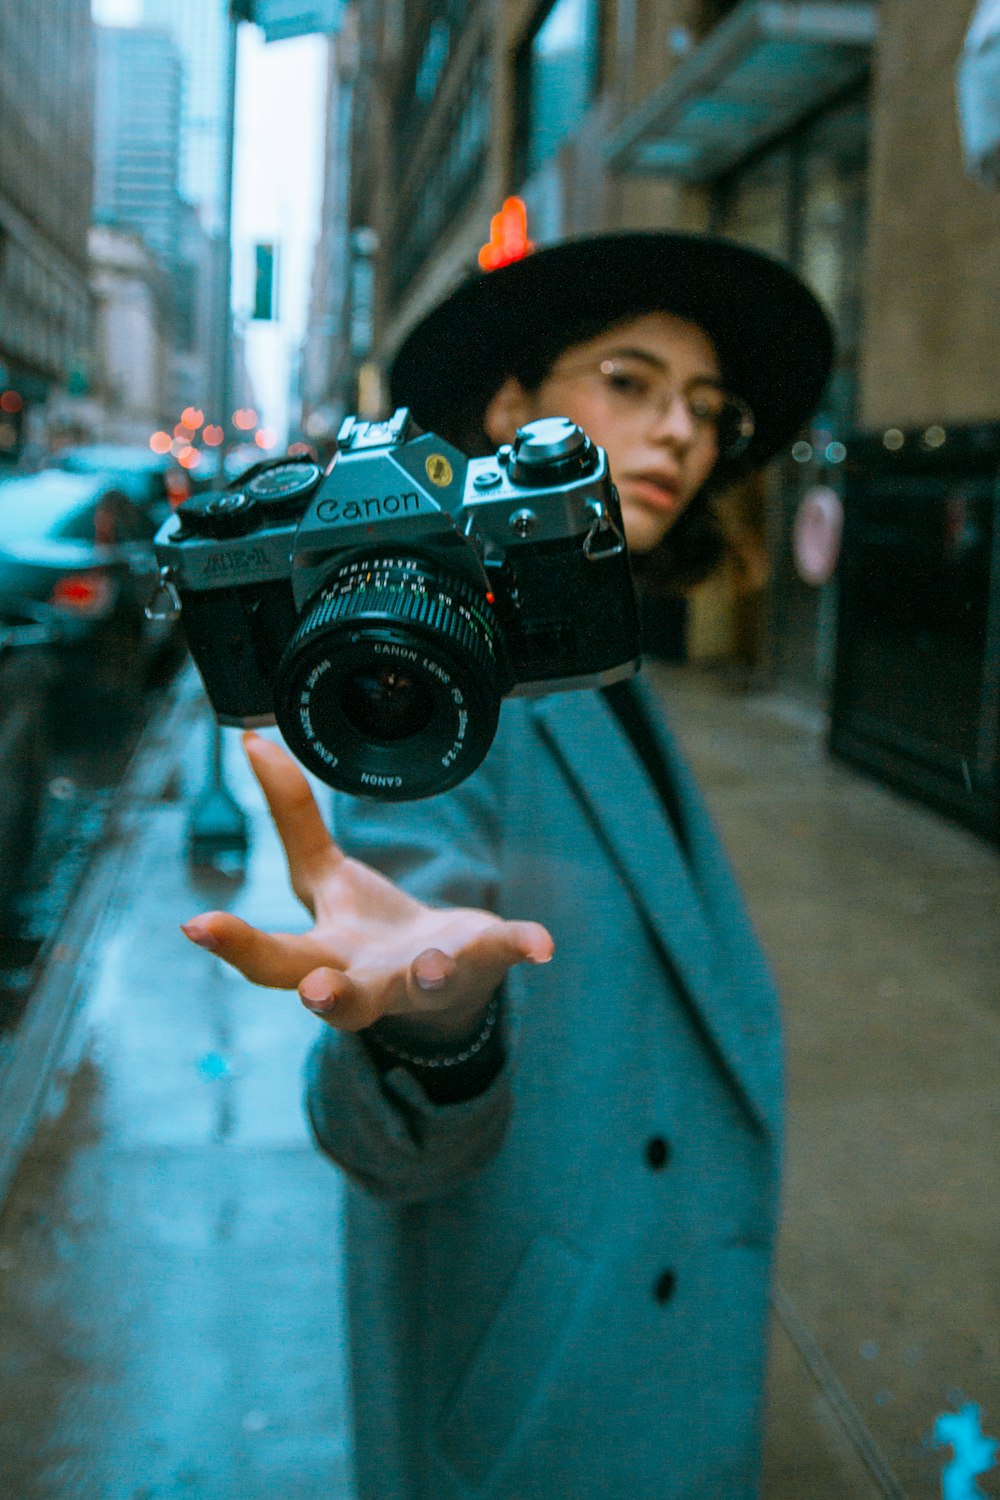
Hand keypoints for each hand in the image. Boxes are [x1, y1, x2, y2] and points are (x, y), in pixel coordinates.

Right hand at [180, 732, 553, 1036]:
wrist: (441, 990)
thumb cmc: (366, 931)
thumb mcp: (321, 876)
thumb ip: (290, 813)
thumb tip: (251, 738)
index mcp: (324, 956)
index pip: (269, 958)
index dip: (232, 943)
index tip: (195, 925)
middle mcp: (372, 980)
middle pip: (339, 998)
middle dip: (324, 996)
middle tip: (314, 991)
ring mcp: (428, 975)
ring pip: (423, 984)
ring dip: (426, 974)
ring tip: (429, 963)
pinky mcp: (479, 960)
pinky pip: (501, 952)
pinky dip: (520, 944)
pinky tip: (540, 942)